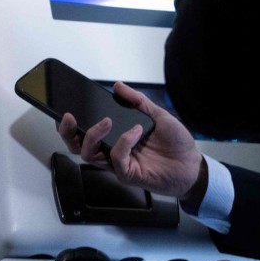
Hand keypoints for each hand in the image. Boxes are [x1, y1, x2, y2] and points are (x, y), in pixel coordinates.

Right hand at [57, 82, 203, 199]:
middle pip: (77, 146)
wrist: (193, 166)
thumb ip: (137, 101)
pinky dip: (123, 142)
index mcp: (115, 137)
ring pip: (89, 154)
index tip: (67, 108)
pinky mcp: (128, 174)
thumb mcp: (157, 114)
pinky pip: (116, 158)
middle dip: (67, 132)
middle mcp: (112, 151)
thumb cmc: (176, 144)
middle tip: (69, 117)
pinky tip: (135, 131)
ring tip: (105, 121)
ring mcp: (118, 163)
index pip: (85, 131)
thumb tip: (118, 86)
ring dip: (93, 135)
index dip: (70, 124)